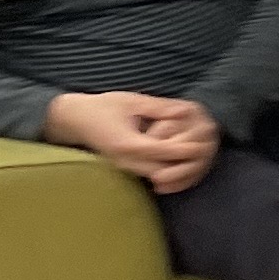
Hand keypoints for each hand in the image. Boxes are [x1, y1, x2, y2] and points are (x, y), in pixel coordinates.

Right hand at [46, 92, 221, 194]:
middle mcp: (126, 161)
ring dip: (179, 170)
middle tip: (206, 150)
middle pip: (166, 171)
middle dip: (187, 163)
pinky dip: (168, 172)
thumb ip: (160, 108)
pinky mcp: (125, 170)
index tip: (205, 140)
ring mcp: (125, 169)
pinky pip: (152, 176)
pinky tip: (180, 162)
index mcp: (128, 143)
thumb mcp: (131, 101)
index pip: (165, 151)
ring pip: (161, 178)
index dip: (186, 147)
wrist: (72, 121)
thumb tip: (187, 110)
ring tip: (197, 156)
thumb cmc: (101, 106)